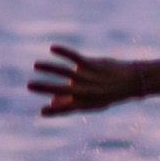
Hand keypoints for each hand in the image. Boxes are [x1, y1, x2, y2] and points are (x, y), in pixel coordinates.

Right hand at [27, 44, 144, 116]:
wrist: (131, 82)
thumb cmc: (107, 93)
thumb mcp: (91, 101)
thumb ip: (71, 101)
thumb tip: (53, 101)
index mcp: (84, 103)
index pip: (66, 109)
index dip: (54, 111)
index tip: (42, 112)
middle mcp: (85, 91)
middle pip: (60, 90)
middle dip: (44, 87)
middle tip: (29, 85)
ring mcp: (87, 77)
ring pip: (64, 72)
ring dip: (49, 68)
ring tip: (36, 65)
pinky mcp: (91, 64)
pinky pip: (74, 57)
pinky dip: (63, 52)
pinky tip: (52, 48)